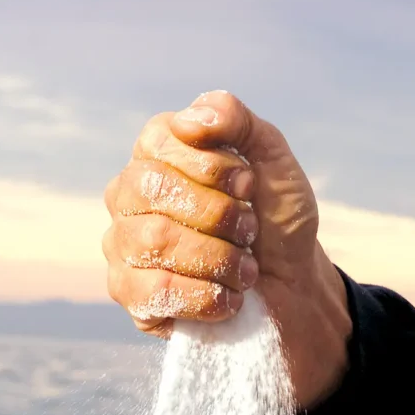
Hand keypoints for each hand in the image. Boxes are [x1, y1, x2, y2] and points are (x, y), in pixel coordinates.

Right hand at [103, 89, 351, 408]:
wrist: (292, 286)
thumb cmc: (275, 218)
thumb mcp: (272, 159)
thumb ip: (237, 120)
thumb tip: (190, 117)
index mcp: (156, 154)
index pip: (159, 141)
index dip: (212, 163)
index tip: (249, 183)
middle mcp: (128, 196)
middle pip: (149, 188)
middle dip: (217, 211)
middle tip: (249, 228)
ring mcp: (122, 245)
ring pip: (153, 240)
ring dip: (218, 257)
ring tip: (245, 268)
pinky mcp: (129, 295)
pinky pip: (154, 291)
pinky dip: (206, 295)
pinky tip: (228, 297)